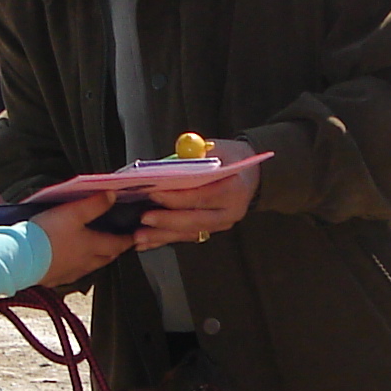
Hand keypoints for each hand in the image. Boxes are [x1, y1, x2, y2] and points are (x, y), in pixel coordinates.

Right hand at [33, 192, 136, 288]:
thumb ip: (94, 204)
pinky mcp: (55, 278)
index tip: (135, 238)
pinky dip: (77, 266)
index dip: (128, 240)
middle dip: (114, 250)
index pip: (117, 244)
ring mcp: (70, 272)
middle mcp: (84, 262)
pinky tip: (70, 261)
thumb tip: (112, 196)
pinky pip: (72, 273)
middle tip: (118, 243)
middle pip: (106, 257)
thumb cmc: (46, 235)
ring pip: (90, 266)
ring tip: (96, 250)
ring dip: (96, 258)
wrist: (20, 259)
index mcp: (92, 246)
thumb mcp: (72, 212)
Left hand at [131, 135, 260, 247]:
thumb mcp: (215, 149)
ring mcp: (222, 223)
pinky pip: (188, 235)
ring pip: (189, 232)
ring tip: (139, 236)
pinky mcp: (212, 229)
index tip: (154, 194)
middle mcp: (231, 211)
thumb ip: (192, 158)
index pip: (201, 195)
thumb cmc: (230, 158)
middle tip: (144, 219)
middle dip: (167, 221)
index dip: (176, 197)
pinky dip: (167, 238)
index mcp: (234, 188)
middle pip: (195, 219)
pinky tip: (149, 241)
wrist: (250, 173)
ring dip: (163, 235)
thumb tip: (165, 167)